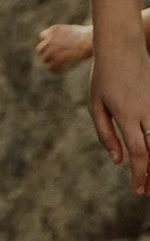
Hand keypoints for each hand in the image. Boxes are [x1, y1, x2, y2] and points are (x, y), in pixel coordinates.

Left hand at [36, 22, 92, 74]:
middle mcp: (49, 38)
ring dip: (49, 63)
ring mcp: (52, 48)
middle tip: (52, 60)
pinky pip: (51, 66)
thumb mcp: (75, 31)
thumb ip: (68, 36)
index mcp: (53, 30)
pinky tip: (59, 72)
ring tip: (56, 68)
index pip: (43, 36)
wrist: (90, 39)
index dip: (48, 44)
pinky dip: (54, 70)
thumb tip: (72, 42)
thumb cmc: (89, 35)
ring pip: (44, 58)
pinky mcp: (58, 58)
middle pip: (40, 49)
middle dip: (46, 54)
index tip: (53, 49)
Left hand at [88, 39, 149, 193]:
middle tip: (146, 192)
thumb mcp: (95, 103)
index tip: (137, 190)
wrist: (122, 48)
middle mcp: (146, 113)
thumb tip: (118, 161)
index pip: (138, 153)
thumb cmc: (104, 77)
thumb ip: (105, 133)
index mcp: (126, 114)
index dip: (139, 175)